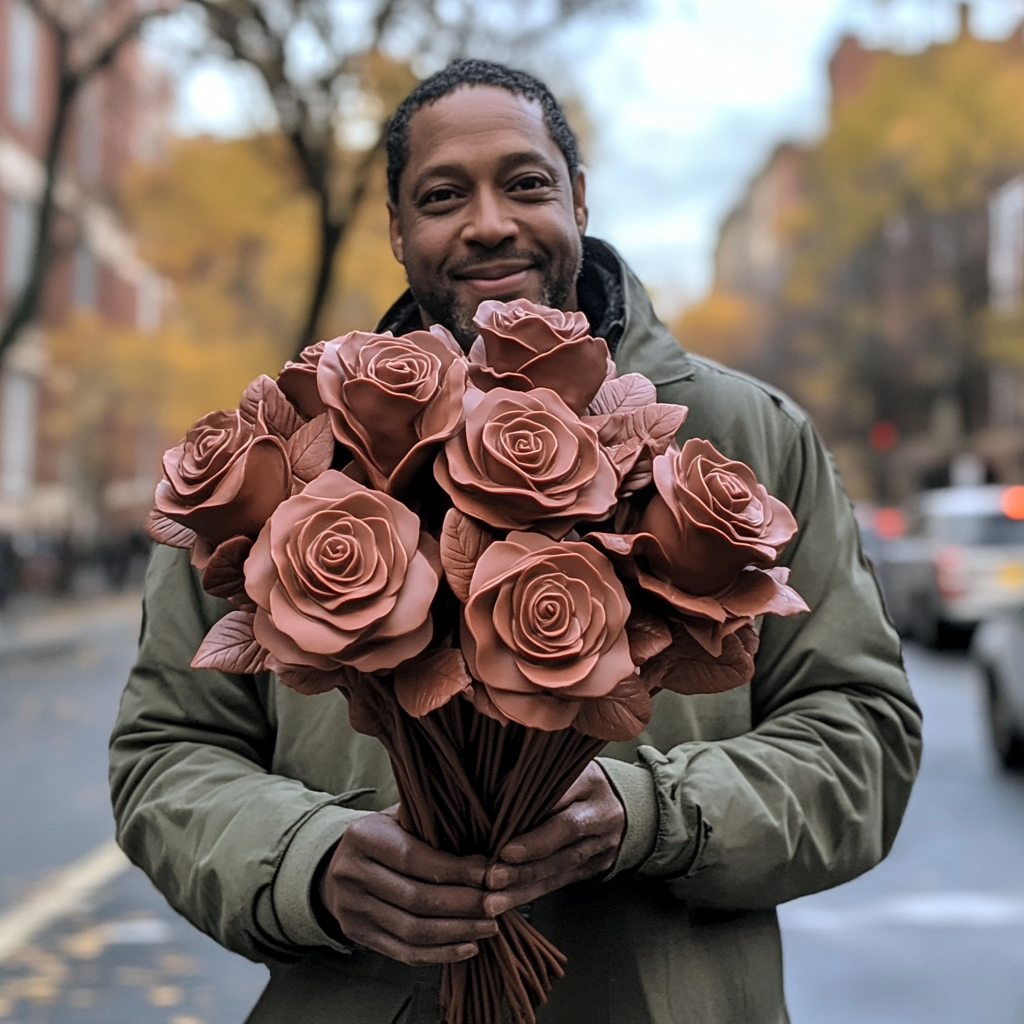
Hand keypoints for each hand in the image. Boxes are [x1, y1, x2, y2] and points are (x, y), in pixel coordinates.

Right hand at [319, 808, 497, 965]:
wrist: (340, 863)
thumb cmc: (385, 836)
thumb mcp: (401, 817)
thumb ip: (434, 826)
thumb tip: (486, 849)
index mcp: (363, 836)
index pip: (415, 859)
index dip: (456, 871)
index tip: (489, 875)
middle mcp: (351, 873)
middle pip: (415, 898)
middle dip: (463, 904)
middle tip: (496, 904)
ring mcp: (351, 908)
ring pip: (412, 930)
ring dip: (456, 932)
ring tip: (488, 926)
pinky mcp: (357, 934)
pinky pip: (403, 952)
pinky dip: (438, 954)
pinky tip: (467, 947)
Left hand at [483, 760, 624, 915]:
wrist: (620, 803)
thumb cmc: (576, 779)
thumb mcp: (559, 765)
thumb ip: (530, 774)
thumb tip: (491, 788)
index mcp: (589, 782)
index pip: (562, 801)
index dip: (534, 823)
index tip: (504, 844)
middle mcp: (598, 815)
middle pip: (562, 840)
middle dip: (525, 862)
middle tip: (493, 875)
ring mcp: (596, 846)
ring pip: (558, 869)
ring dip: (522, 887)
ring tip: (493, 900)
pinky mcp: (588, 868)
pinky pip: (557, 883)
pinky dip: (529, 894)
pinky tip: (505, 903)